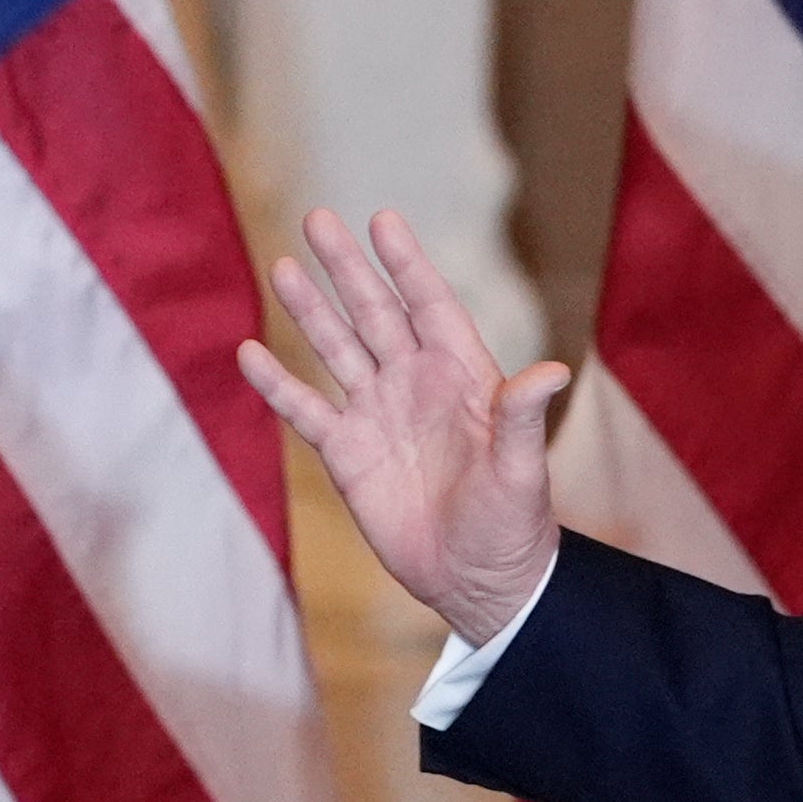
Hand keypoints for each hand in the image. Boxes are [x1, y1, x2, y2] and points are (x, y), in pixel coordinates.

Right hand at [238, 209, 570, 643]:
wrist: (479, 581)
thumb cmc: (514, 525)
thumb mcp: (521, 472)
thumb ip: (523, 418)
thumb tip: (552, 372)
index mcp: (465, 377)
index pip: (430, 307)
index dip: (406, 265)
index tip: (382, 220)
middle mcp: (417, 385)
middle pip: (376, 315)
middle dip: (347, 270)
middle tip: (316, 220)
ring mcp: (378, 415)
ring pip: (338, 350)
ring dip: (310, 312)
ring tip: (282, 266)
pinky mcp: (347, 454)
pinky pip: (306, 410)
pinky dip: (278, 384)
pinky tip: (250, 352)